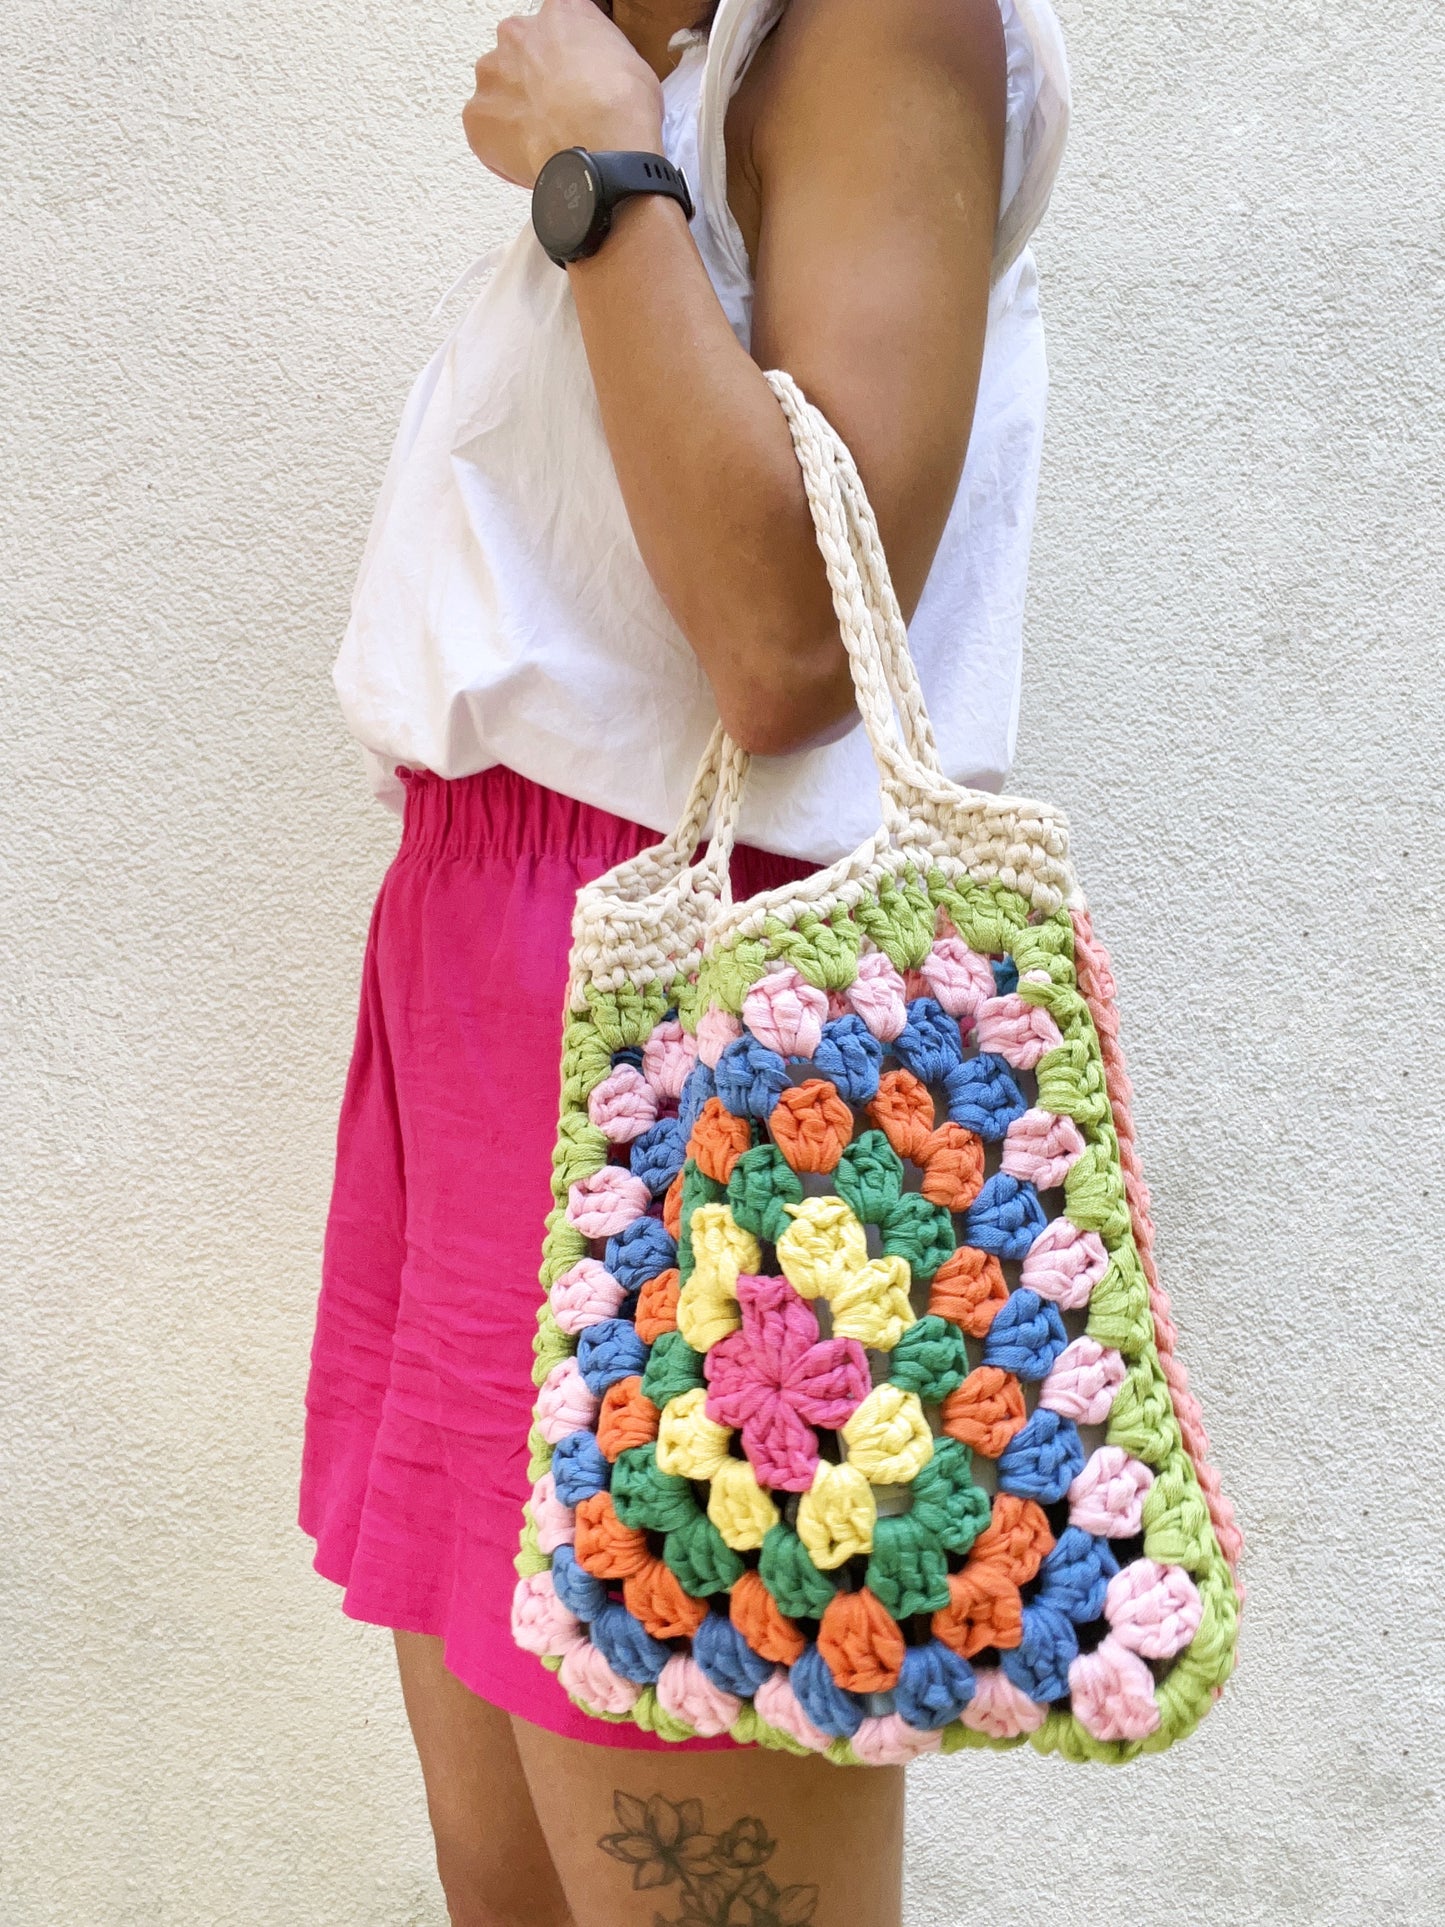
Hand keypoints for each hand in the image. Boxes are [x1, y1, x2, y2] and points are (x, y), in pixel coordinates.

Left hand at [463, 0, 665, 188]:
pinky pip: (486, 132)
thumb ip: (601, 55)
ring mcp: (492, 74)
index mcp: (559, 14)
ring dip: (515, 111)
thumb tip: (600, 70)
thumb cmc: (621, 109)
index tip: (572, 80)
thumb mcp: (631, 61)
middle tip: (557, 112)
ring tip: (543, 138)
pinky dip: (501, 146)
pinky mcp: (477, 117)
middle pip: (519, 56)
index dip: (566, 60)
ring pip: (498, 91)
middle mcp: (518, 34)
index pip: (556, 30)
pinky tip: (529, 157)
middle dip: (533, 82)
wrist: (602, 153)